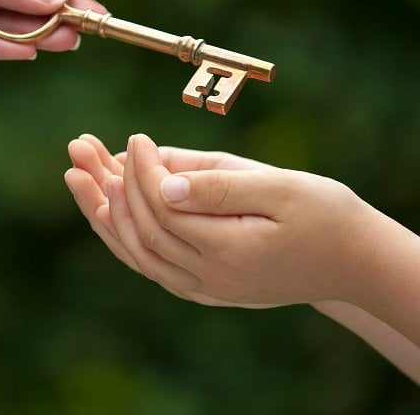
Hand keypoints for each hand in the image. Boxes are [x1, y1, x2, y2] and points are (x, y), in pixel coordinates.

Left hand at [66, 133, 382, 307]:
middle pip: (139, 230)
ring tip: (75, 175)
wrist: (347, 260)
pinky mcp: (199, 285)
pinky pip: (146, 262)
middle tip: (80, 146)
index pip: (164, 208)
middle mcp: (206, 278)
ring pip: (135, 251)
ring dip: (100, 211)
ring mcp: (200, 287)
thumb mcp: (280, 190)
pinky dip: (119, 234)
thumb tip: (163, 183)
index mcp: (227, 251)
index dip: (143, 170)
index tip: (136, 135)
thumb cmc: (321, 214)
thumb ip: (220, 187)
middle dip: (106, 184)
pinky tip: (101, 209)